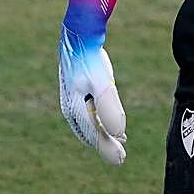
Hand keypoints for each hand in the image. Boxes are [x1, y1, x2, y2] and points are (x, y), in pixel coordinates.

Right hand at [57, 0, 126, 163]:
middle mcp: (71, 107)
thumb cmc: (90, 58)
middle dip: (105, 145)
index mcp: (75, 109)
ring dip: (102, 134)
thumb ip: (109, 107)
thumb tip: (118, 133)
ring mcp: (73, 98)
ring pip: (88, 124)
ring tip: (117, 144)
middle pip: (90, 132)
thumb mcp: (102, 82)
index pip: (93, 135)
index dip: (107, 148)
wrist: (79, 34)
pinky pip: (88, 112)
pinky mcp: (78, 89)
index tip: (121, 159)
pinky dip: (99, 121)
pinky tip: (110, 123)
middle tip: (121, 158)